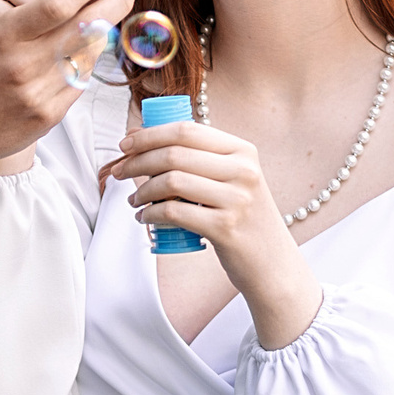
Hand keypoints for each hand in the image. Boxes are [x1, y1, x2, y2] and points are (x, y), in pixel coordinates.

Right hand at [0, 0, 135, 205]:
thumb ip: (28, 19)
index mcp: (2, 36)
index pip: (57, 3)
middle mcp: (22, 64)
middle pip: (83, 27)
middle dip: (113, 2)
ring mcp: (38, 93)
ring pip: (89, 54)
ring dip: (104, 31)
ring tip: (109, 16)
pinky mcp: (49, 115)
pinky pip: (80, 81)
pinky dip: (87, 62)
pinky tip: (86, 51)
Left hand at [110, 120, 320, 349]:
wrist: (273, 264)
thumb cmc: (244, 218)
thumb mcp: (235, 180)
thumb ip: (202, 159)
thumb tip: (143, 139)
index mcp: (243, 150)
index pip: (187, 130)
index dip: (149, 134)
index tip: (126, 144)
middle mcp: (243, 170)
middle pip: (174, 153)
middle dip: (137, 161)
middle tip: (120, 172)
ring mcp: (237, 199)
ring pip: (171, 181)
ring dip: (142, 191)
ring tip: (134, 201)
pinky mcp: (225, 228)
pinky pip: (174, 212)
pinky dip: (151, 214)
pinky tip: (145, 218)